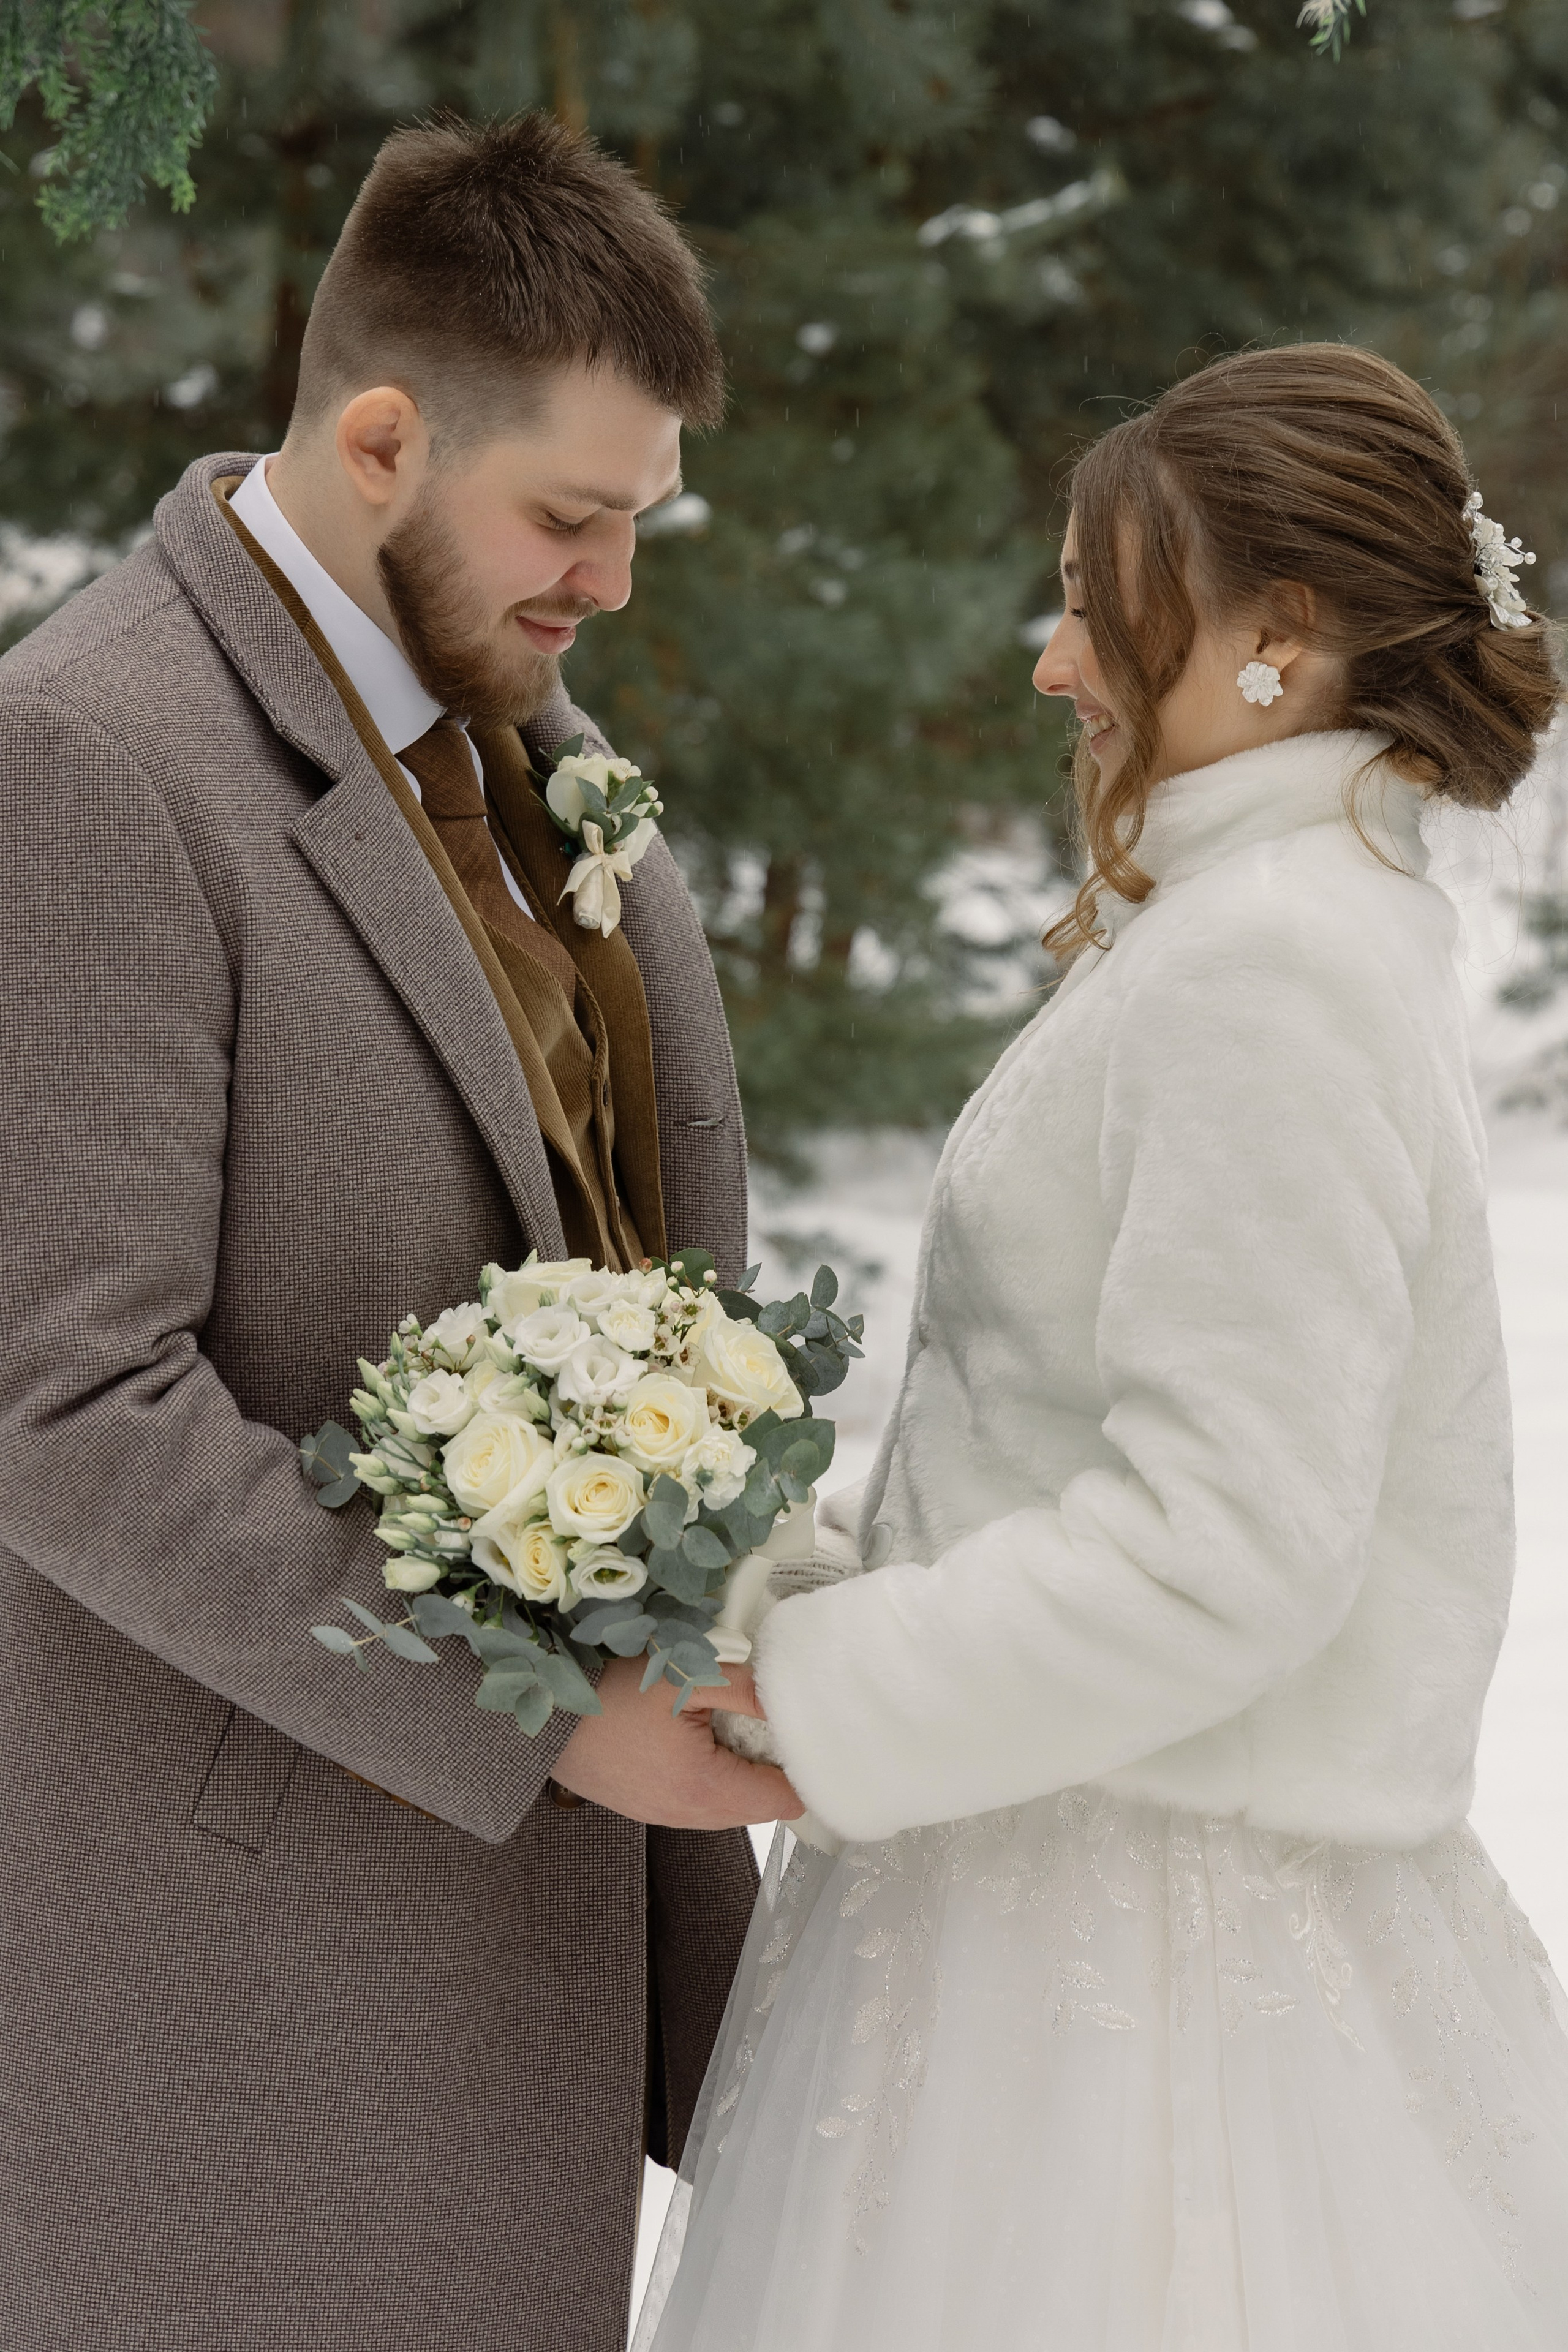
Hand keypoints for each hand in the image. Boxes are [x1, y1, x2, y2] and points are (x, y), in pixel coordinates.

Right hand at [552, 1657, 802, 1828]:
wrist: (538, 1713)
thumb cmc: (609, 1693)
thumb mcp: (685, 1676)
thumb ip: (746, 1689)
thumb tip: (790, 1700)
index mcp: (705, 1790)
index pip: (783, 1800)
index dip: (801, 1767)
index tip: (800, 1732)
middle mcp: (685, 1815)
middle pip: (757, 1806)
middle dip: (768, 1767)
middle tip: (761, 1719)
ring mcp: (660, 1815)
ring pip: (725, 1805)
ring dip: (736, 1771)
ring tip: (724, 1723)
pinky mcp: (640, 1806)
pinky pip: (693, 1801)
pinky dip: (705, 1775)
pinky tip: (692, 1737)